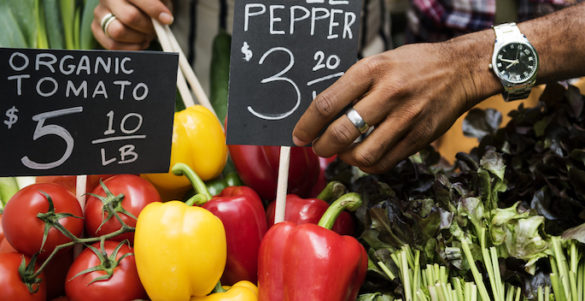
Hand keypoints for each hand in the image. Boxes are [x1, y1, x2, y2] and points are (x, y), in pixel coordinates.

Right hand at [92, 0, 173, 49]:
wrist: (133, 6)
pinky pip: (112, 45)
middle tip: (155, 29)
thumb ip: (160, 4)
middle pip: (130, 17)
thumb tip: (164, 17)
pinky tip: (140, 42)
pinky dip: (131, 47)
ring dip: (138, 38)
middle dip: (147, 27)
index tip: (167, 19)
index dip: (155, 10)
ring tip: (147, 35)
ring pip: (118, 32)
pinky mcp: (96, 28)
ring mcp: (99, 13)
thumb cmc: (148, 3)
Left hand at [292, 35, 500, 172]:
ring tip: (343, 152)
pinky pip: (384, 162)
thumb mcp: (379, 62)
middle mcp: (388, 93)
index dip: (307, 125)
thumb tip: (322, 114)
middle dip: (322, 147)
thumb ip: (353, 86)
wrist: (459, 70)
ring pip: (362, 154)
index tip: (299, 135)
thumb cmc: (413, 65)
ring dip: (345, 159)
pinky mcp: (419, 137)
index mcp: (371, 70)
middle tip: (318, 147)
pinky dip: (368, 164)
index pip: (327, 103)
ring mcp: (406, 117)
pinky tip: (365, 156)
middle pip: (341, 133)